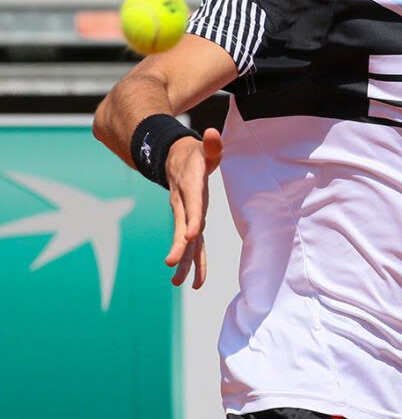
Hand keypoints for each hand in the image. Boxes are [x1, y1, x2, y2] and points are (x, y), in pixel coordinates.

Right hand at [164, 127, 222, 288]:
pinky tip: (195, 281)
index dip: (191, 218)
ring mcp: (184, 214)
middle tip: (172, 264)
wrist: (172, 159)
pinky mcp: (187, 221)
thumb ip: (212, 145)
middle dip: (178, 246)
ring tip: (179, 283)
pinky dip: (193, 261)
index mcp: (189, 186)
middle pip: (181, 226)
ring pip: (183, 240)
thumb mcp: (203, 148)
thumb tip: (213, 135)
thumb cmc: (194, 154)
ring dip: (183, 261)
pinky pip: (191, 243)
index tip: (190, 235)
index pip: (192, 203)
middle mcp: (184, 203)